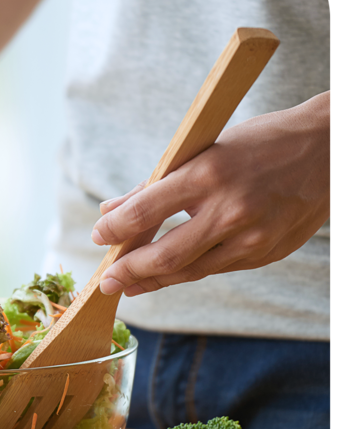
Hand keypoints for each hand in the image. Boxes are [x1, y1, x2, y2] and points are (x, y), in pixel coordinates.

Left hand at [90, 92, 330, 295]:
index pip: (145, 211)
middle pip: (165, 256)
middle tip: (105, 282)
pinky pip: (216, 268)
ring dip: (153, 281)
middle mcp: (231, 210)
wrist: (330, 149)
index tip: (98, 237)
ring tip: (128, 284)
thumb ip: (154, 185)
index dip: (114, 230)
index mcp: (209, 174)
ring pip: (190, 271)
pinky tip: (167, 273)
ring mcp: (252, 237)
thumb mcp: (203, 150)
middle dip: (128, 272)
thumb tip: (109, 211)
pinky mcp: (267, 253)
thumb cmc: (260, 144)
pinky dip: (188, 271)